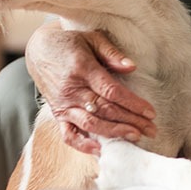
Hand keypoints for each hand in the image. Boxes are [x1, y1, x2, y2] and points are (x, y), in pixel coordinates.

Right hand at [25, 22, 157, 155]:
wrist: (38, 51)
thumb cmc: (70, 44)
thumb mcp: (92, 39)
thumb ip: (112, 53)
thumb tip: (132, 67)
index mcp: (83, 69)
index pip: (111, 91)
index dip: (133, 103)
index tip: (151, 113)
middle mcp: (72, 89)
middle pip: (105, 110)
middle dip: (131, 121)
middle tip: (151, 130)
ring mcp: (64, 104)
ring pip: (91, 124)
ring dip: (114, 133)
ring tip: (135, 137)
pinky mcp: (57, 114)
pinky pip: (68, 134)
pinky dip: (82, 145)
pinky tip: (100, 150)